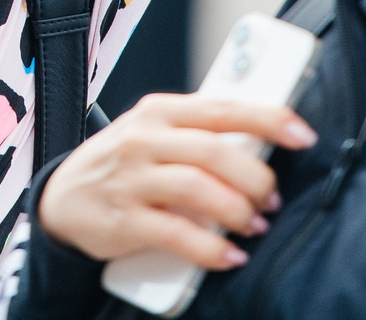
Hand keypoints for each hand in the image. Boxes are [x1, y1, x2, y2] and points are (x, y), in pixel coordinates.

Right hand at [35, 93, 315, 269]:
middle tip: (271, 200)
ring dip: (238, 212)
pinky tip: (229, 256)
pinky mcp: (125, 220)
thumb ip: (200, 134)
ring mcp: (132, 179)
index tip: (303, 135)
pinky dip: (212, 248)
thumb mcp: (154, 133)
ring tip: (253, 226)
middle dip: (256, 179)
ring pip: (198, 189)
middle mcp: (144, 139)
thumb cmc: (124, 164)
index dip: (268, 119)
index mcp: (159, 112)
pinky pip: (178, 234)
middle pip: (215, 152)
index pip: (222, 108)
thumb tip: (263, 145)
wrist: (62, 200)